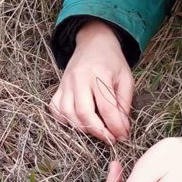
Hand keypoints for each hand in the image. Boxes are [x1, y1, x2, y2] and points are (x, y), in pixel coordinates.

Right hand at [48, 20, 133, 145]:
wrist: (94, 42)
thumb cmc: (112, 62)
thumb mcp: (126, 78)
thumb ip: (124, 103)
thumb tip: (122, 129)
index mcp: (99, 74)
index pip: (106, 107)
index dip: (115, 126)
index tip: (122, 136)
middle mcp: (79, 79)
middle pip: (84, 113)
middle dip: (98, 131)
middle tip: (110, 138)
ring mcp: (66, 83)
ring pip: (68, 114)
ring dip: (82, 128)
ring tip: (97, 130)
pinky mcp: (58, 87)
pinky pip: (55, 109)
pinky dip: (64, 120)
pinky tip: (78, 122)